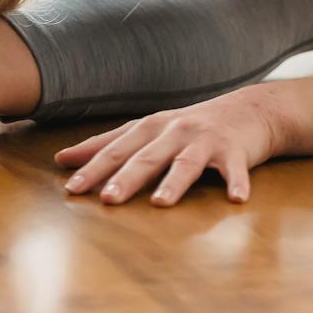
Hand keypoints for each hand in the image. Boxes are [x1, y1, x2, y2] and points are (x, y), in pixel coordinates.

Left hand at [54, 87, 285, 206]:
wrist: (250, 110)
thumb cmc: (192, 126)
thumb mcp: (150, 130)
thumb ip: (108, 145)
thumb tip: (62, 159)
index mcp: (151, 128)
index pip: (116, 148)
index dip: (93, 167)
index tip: (70, 188)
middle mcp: (175, 131)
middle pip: (147, 156)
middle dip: (127, 177)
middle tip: (108, 199)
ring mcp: (205, 140)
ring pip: (186, 163)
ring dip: (174, 182)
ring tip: (161, 202)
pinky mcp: (235, 150)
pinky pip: (234, 168)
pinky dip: (236, 182)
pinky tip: (236, 199)